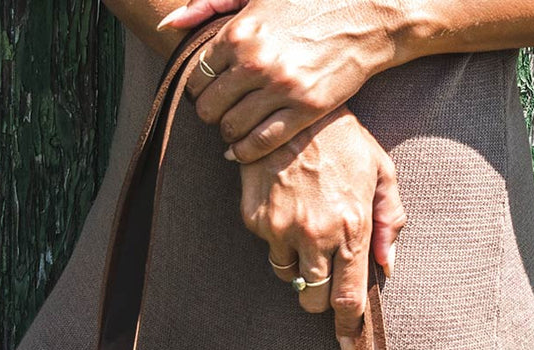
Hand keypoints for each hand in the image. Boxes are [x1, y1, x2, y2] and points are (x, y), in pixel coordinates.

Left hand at [161, 0, 404, 161]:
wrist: (365, 13)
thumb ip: (210, 4)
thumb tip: (168, 26)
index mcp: (239, 31)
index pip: (196, 77)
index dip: (199, 89)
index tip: (210, 91)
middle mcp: (256, 60)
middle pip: (209, 107)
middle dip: (211, 113)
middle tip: (222, 112)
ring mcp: (282, 87)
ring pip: (231, 129)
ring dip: (227, 133)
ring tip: (235, 127)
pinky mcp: (306, 109)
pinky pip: (260, 144)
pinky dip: (245, 152)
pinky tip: (243, 148)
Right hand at [238, 107, 405, 349]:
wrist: (291, 108)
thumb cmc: (344, 139)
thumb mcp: (381, 172)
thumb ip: (390, 221)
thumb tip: (387, 266)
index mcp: (351, 228)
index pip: (348, 299)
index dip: (347, 330)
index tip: (348, 347)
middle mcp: (315, 236)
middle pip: (313, 300)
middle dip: (319, 298)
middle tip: (325, 279)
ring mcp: (281, 230)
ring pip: (288, 276)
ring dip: (298, 266)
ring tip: (306, 227)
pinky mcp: (255, 220)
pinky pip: (268, 247)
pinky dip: (277, 237)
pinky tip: (287, 205)